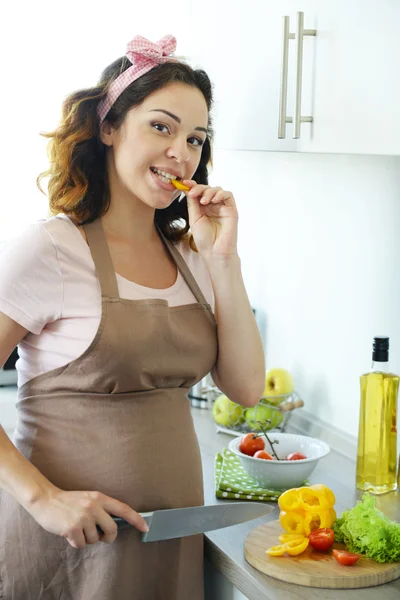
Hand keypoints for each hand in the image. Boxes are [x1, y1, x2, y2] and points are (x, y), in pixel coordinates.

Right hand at [27, 487, 147, 548]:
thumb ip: (101, 509)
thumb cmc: (69, 502)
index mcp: (100, 498)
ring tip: (77, 528)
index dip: (136, 519)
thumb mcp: (88, 499)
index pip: (123, 509)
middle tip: (100, 536)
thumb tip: (114, 526)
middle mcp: (94, 506)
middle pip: (112, 530)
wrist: (46, 500)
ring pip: (95, 539)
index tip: (146, 527)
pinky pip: (82, 544)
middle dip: (108, 537)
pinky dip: (76, 542)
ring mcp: (83, 517)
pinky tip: (69, 533)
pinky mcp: (72, 528)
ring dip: (87, 539)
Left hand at [182, 180, 238, 257]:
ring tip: (203, 201)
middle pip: (207, 189)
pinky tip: (213, 200)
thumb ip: (192, 204)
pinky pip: (228, 195)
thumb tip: (188, 189)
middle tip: (192, 193)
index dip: (192, 186)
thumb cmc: (204, 239)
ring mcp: (222, 207)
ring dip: (208, 192)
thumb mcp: (194, 219)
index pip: (198, 193)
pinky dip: (220, 194)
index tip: (183, 183)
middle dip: (199, 188)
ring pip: (217, 190)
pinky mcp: (231, 209)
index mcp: (203, 208)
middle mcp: (213, 206)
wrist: (215, 252)